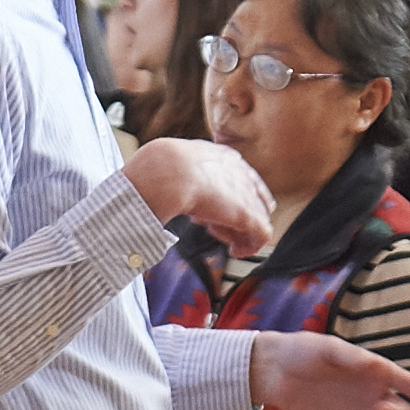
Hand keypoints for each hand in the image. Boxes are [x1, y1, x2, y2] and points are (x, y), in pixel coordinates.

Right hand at [122, 136, 274, 252]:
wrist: (165, 172)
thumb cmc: (156, 168)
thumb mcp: (167, 163)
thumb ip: (173, 172)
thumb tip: (147, 182)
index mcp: (223, 157)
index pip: (240, 178)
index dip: (225, 198)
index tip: (206, 212)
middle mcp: (240, 172)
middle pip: (250, 198)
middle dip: (233, 215)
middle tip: (211, 227)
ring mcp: (247, 193)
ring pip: (256, 217)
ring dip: (236, 232)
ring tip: (216, 235)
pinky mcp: (248, 214)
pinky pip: (262, 234)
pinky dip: (250, 246)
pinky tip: (235, 252)